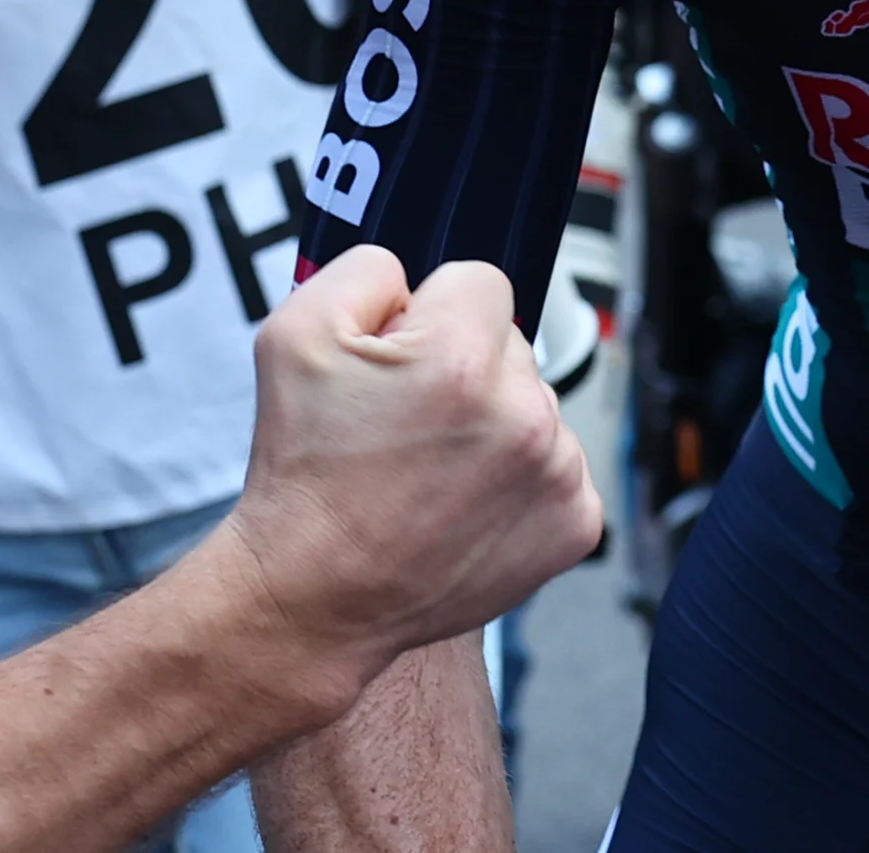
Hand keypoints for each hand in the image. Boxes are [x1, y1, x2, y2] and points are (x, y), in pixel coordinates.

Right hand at [219, 247, 601, 688]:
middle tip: (403, 427)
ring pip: (534, 405)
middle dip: (464, 368)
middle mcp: (525, 414)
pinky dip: (520, 482)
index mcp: (461, 358)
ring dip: (494, 425)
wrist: (313, 599)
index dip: (428, 315)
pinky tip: (463, 508)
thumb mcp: (293, 333)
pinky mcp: (575, 524)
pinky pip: (559, 467)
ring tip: (428, 475)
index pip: (479, 281)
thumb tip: (415, 278)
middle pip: (510, 344)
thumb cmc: (302, 472)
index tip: (397, 362)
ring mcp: (559, 474)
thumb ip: (365, 269)